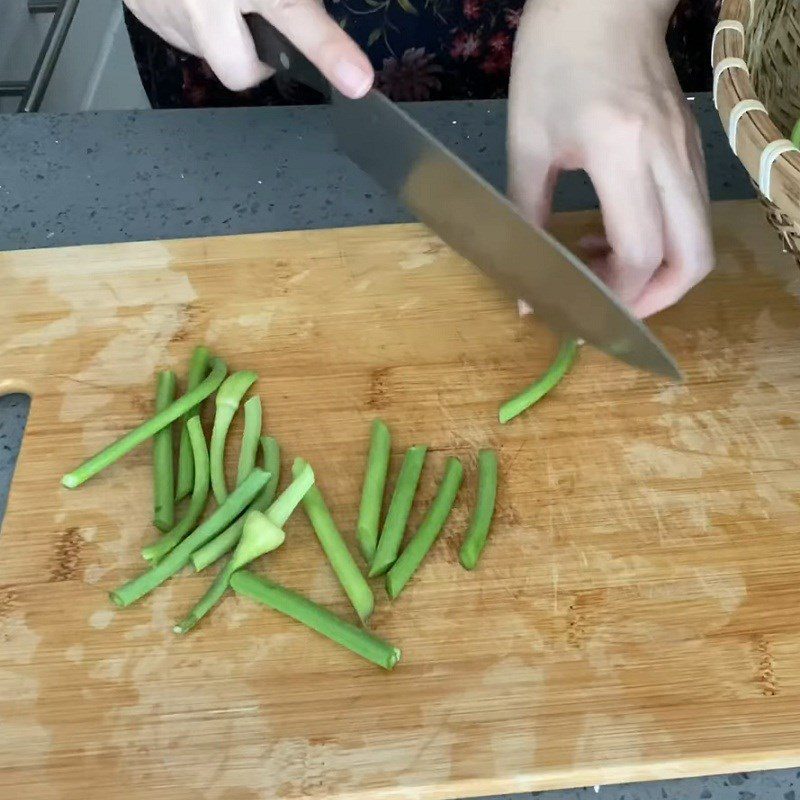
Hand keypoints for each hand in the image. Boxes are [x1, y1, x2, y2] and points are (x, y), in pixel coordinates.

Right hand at [124, 0, 372, 97]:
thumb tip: (308, 7)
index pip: (292, 15)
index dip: (327, 49)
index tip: (357, 81)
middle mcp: (202, 0)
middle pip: (241, 70)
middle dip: (256, 61)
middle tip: (259, 25)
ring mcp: (167, 10)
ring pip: (211, 53)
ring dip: (223, 33)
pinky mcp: (144, 13)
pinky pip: (181, 34)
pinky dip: (193, 19)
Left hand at [508, 0, 713, 317]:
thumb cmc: (555, 60)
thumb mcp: (527, 141)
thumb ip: (526, 213)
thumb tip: (523, 276)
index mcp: (623, 153)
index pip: (640, 252)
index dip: (614, 295)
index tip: (577, 309)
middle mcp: (669, 158)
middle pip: (692, 259)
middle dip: (653, 300)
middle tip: (606, 307)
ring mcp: (688, 152)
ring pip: (698, 239)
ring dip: (657, 273)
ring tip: (599, 268)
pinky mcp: (690, 147)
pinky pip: (689, 213)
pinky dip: (660, 242)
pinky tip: (611, 232)